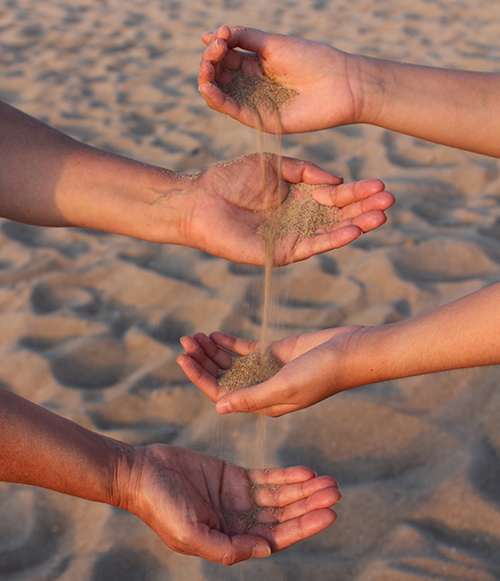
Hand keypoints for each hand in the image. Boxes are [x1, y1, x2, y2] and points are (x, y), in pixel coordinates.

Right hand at [121, 444, 339, 564]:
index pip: (277, 537)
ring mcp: (239, 498)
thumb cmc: (160, 507)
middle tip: (336, 492)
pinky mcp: (235, 476)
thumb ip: (227, 547)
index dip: (304, 527)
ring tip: (329, 481)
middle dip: (310, 505)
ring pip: (280, 496)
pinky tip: (305, 471)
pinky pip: (267, 477)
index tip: (329, 514)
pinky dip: (286, 475)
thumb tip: (266, 549)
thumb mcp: (190, 535)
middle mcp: (240, 522)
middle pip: (285, 515)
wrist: (142, 473)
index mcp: (231, 541)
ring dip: (304, 489)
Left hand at [177, 327, 363, 416]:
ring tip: (194, 335)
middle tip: (184, 341)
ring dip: (211, 350)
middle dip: (201, 361)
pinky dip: (228, 343)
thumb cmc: (321, 374)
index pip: (221, 393)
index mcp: (262, 404)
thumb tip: (219, 408)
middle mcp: (261, 390)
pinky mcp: (274, 354)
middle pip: (222, 377)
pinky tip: (214, 335)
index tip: (182, 359)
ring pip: (230, 363)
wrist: (349, 352)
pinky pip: (245, 350)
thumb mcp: (283, 387)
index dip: (199, 377)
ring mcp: (267, 371)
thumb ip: (251, 397)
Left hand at [182, 153, 393, 264]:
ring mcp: (292, 236)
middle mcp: (299, 217)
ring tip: (381, 217)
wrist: (202, 199)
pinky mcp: (281, 252)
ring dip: (357, 225)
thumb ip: (305, 171)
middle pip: (339, 214)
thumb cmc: (231, 178)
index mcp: (298, 196)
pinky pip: (312, 245)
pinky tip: (354, 231)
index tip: (381, 185)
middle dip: (365, 208)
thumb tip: (336, 182)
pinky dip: (333, 239)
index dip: (358, 191)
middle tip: (390, 201)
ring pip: (331, 232)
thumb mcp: (273, 164)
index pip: (335, 195)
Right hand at [199, 26, 359, 133]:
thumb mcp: (273, 43)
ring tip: (206, 70)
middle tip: (214, 53)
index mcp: (255, 64)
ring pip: (221, 96)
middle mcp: (252, 85)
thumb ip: (243, 38)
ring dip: (207, 82)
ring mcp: (255, 103)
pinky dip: (217, 100)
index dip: (216, 48)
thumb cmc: (311, 58)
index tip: (220, 37)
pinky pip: (233, 111)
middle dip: (209, 64)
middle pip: (219, 77)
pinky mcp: (261, 120)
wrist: (339, 84)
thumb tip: (209, 34)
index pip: (224, 58)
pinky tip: (208, 88)